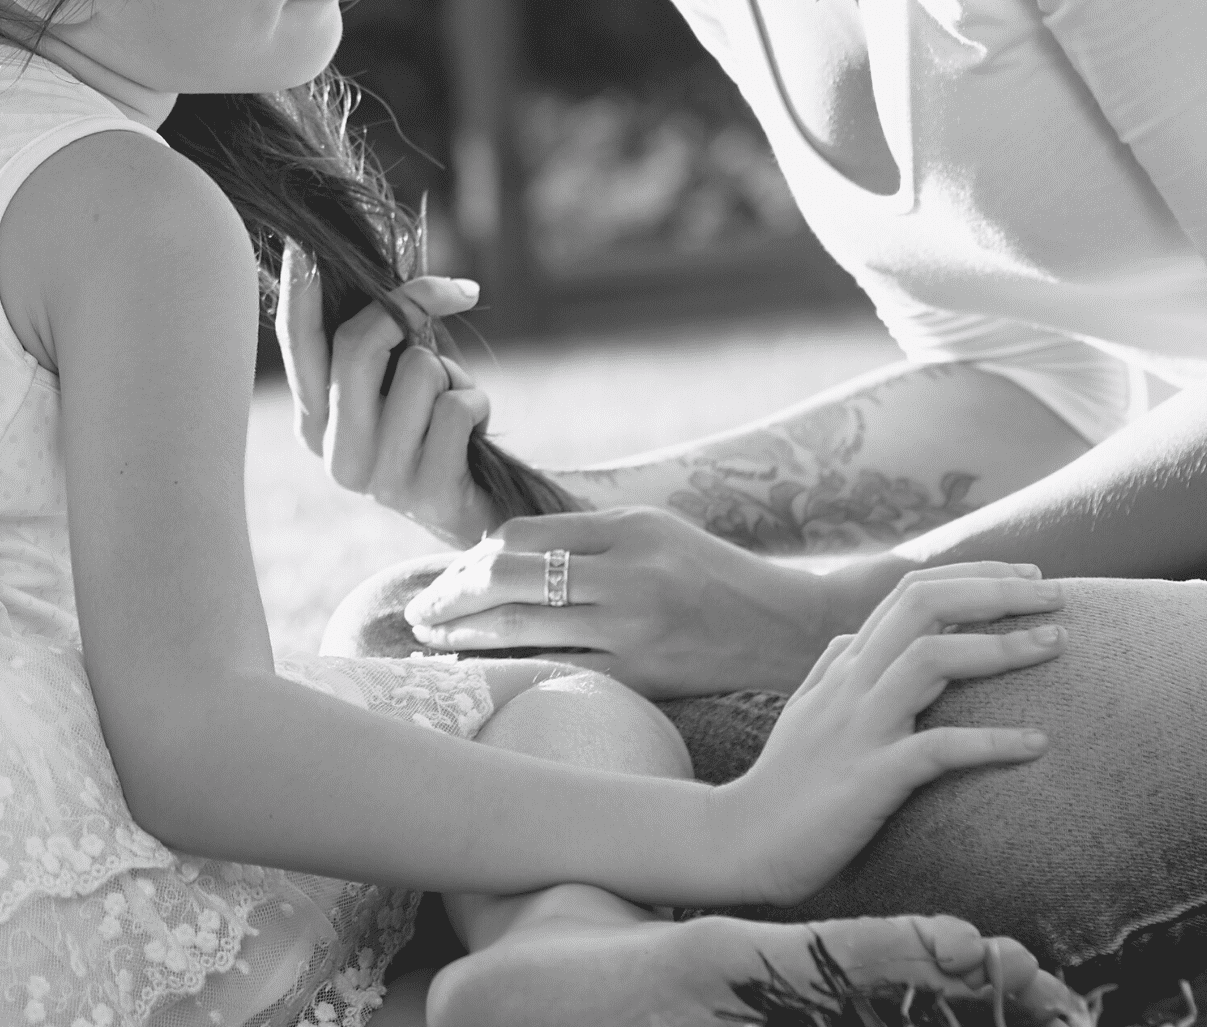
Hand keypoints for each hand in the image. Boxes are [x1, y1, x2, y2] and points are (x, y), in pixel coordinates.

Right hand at [276, 244, 497, 543]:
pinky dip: (477, 404)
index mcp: (312, 420)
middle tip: (448, 291)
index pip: (297, 344)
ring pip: (419, 371)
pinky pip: (456, 408)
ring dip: (451, 375)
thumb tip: (369, 265)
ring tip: (449, 403)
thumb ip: (372, 342)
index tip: (307, 245)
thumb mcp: (391, 384)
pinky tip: (471, 431)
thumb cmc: (429, 427)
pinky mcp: (426, 492)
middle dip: (411, 304)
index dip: (300, 291)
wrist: (471, 511)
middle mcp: (333, 452)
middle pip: (357, 345)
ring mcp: (378, 477)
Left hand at [405, 506, 892, 695]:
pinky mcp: (643, 677)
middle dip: (450, 597)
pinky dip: (507, 673)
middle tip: (419, 613)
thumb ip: (583, 536)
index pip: (522, 535)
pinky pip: (556, 673)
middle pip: (508, 578)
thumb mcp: (653, 531)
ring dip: (463, 637)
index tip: (451, 576)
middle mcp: (629, 574)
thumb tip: (495, 551)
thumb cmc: (709, 575)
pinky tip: (479, 675)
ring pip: (522, 630)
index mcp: (629, 528)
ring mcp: (635, 629)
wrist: (787, 629)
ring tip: (432, 641)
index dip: (474, 557)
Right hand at [713, 564, 1062, 902]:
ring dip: (999, 647)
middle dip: (995, 590)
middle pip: (923, 605)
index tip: (1028, 578)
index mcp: (845, 664)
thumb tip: (858, 634)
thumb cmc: (783, 782)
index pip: (911, 591)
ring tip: (1055, 645)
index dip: (974, 574)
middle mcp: (852, 682)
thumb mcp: (806, 708)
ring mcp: (859, 727)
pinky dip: (991, 742)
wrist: (742, 842)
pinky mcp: (869, 779)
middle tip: (1058, 597)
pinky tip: (1036, 744)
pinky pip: (937, 749)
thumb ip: (833, 666)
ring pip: (930, 659)